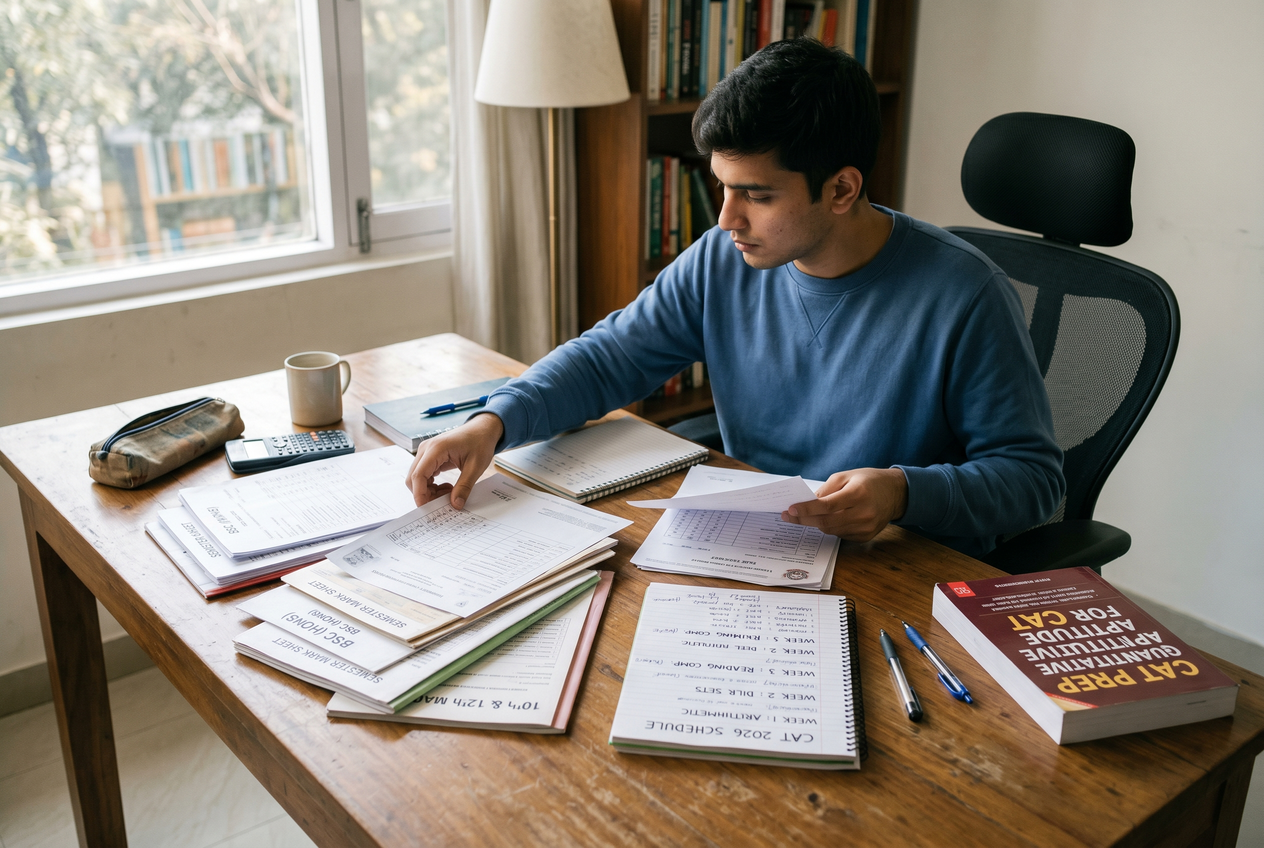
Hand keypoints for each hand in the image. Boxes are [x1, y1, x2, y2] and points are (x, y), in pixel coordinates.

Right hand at [406, 413, 503, 508]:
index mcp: (436, 449)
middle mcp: (426, 449)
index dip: (419, 494)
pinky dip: (431, 485)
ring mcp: (426, 452)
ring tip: (449, 493)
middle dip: (425, 494)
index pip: (418, 475)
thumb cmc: (480, 442)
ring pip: (417, 478)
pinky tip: (447, 487)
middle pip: (414, 478)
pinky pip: (424, 475)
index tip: (426, 509)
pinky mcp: (430, 456)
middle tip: (443, 502)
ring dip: (429, 491)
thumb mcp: (476, 467)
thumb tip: (455, 504)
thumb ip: (464, 487)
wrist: (482, 429)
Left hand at [781, 468, 908, 541]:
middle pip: (826, 521)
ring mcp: (866, 527)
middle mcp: (864, 513)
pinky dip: (831, 527)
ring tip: (805, 515)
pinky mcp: (867, 536)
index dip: (807, 509)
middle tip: (788, 516)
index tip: (791, 509)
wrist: (895, 493)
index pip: (827, 506)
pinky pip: (841, 534)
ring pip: (831, 530)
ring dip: (816, 523)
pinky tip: (827, 519)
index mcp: (858, 494)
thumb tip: (808, 503)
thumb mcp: (846, 476)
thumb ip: (827, 490)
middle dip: (804, 519)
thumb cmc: (868, 480)